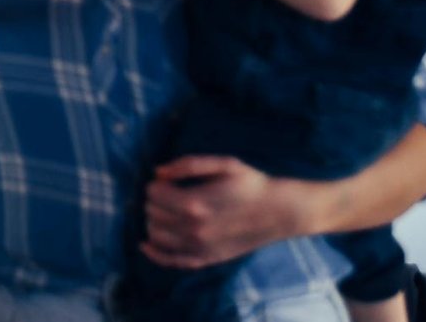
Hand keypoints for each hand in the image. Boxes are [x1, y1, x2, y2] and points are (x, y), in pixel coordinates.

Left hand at [141, 155, 305, 268]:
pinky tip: (146, 244)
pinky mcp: (206, 259)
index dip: (157, 184)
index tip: (168, 182)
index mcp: (195, 203)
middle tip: (170, 194)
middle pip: (151, 213)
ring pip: (155, 235)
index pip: (153, 193)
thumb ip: (187, 165)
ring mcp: (200, 247)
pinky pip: (171, 261)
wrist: (279, 212)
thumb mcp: (223, 164)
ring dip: (154, 221)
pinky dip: (154, 253)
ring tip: (167, 212)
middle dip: (155, 201)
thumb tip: (158, 172)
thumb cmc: (251, 184)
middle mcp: (194, 229)